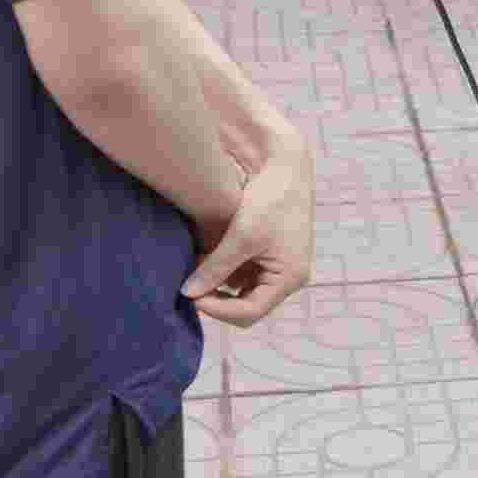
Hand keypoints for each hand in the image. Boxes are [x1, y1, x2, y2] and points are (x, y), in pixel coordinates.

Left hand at [182, 136, 314, 327]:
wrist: (286, 164)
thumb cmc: (270, 198)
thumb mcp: (240, 236)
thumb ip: (215, 268)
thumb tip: (187, 293)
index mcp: (289, 278)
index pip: (249, 313)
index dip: (217, 310)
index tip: (191, 296)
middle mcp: (290, 278)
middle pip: (248, 305)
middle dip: (218, 298)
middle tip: (191, 286)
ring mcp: (283, 266)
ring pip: (246, 290)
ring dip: (221, 284)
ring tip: (198, 267)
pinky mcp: (274, 254)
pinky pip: (248, 273)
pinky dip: (228, 270)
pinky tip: (209, 256)